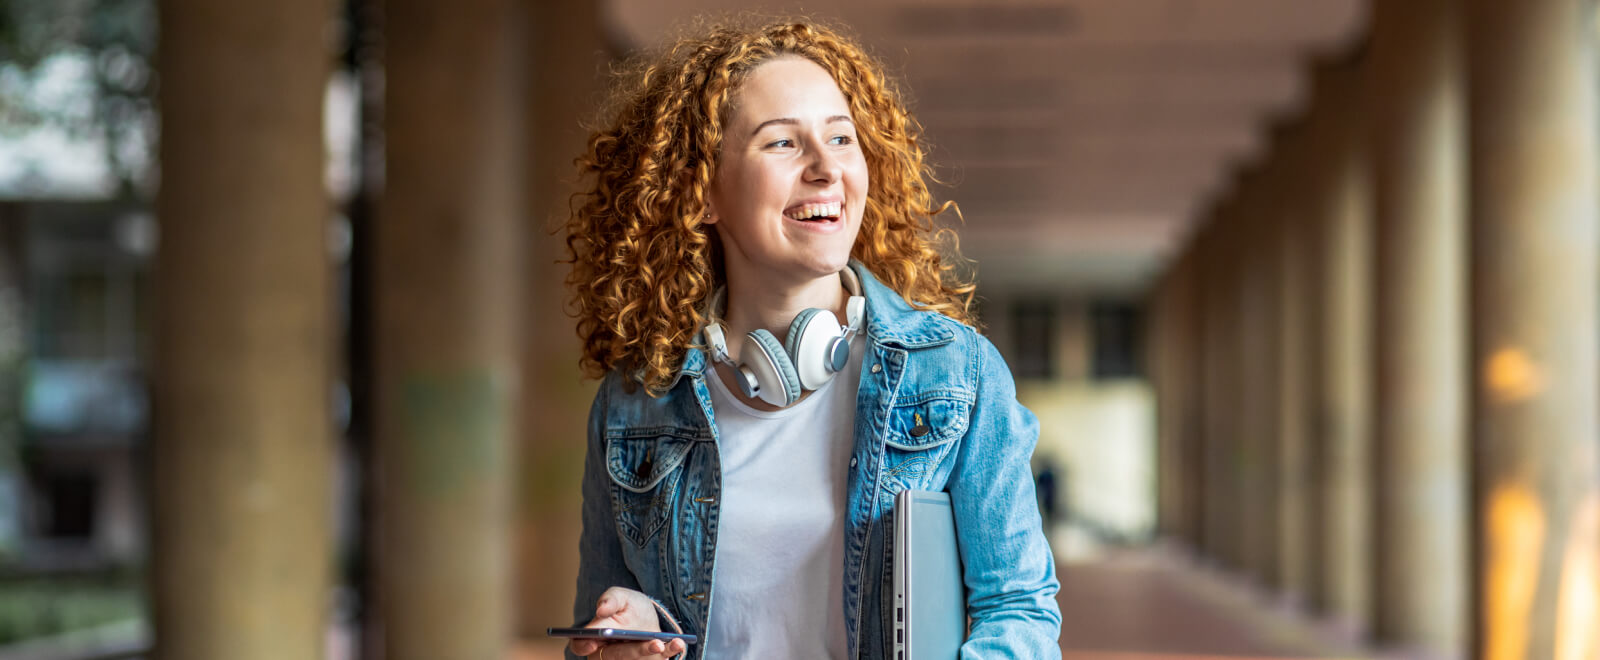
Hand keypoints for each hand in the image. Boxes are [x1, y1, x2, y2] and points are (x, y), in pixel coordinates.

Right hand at [568, 587, 688, 658]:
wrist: (649, 616)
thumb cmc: (628, 607)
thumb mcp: (621, 596)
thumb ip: (610, 600)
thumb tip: (601, 609)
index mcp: (593, 637)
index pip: (580, 646)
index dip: (583, 646)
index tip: (592, 644)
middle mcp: (607, 654)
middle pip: (614, 657)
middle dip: (633, 652)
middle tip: (653, 644)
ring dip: (650, 653)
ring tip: (662, 643)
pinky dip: (669, 652)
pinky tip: (677, 643)